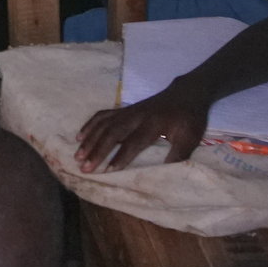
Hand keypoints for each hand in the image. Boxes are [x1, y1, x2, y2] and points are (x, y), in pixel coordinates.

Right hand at [76, 88, 209, 171]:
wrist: (187, 93)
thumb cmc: (189, 118)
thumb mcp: (190, 137)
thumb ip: (179, 155)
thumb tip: (166, 173)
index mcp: (153, 124)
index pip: (133, 142)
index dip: (120, 156)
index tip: (108, 171)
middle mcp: (137, 116)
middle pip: (112, 132)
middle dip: (97, 150)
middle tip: (84, 167)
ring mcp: (128, 111)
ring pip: (104, 124)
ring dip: (90, 139)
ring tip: (78, 155)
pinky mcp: (124, 109)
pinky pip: (103, 115)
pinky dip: (90, 125)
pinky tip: (80, 136)